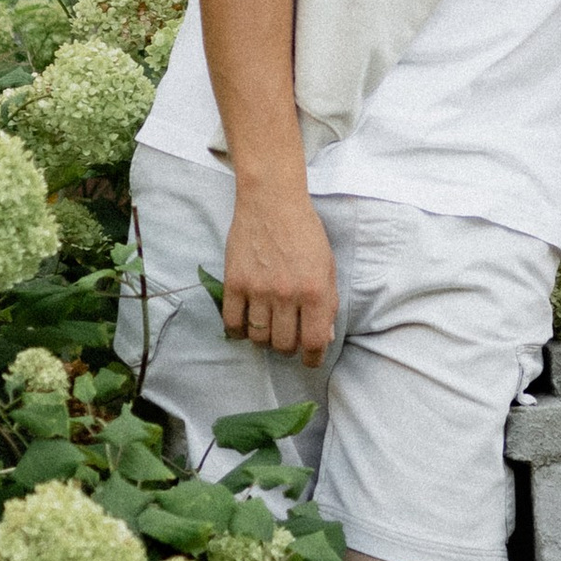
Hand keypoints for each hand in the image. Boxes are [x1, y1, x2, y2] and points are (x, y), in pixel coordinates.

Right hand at [220, 182, 337, 362]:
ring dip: (265, 339)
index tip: (310, 359)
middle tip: (288, 338)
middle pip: (284, 344)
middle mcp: (287, 295)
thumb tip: (324, 336)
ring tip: (268, 328)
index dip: (313, 358)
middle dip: (288, 348)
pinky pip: (232, 323)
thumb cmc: (304, 232)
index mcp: (315, 291)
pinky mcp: (234, 283)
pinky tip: (246, 324)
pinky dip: (239, 331)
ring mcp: (258, 290)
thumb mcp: (327, 266)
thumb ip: (327, 302)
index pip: (314, 342)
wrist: (271, 201)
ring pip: (259, 337)